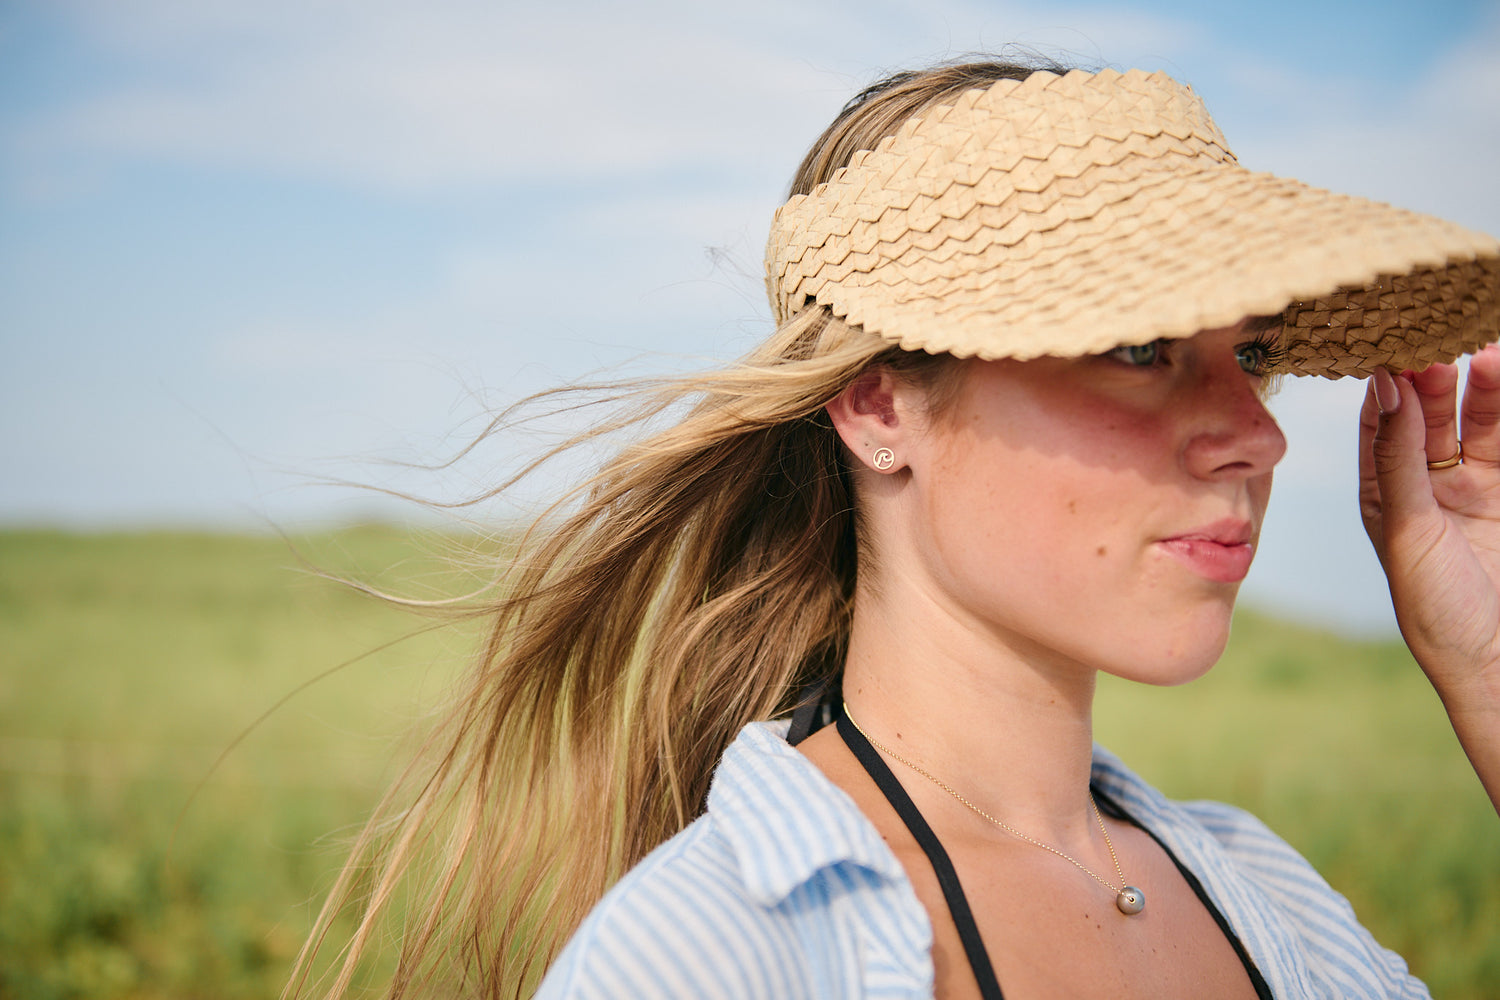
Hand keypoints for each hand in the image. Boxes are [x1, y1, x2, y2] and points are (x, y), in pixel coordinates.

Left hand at [1360, 346, 1499, 810]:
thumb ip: (1399, 460)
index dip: (1382, 384)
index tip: (1383, 342)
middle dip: (1432, 375)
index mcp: (1381, 494)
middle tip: (1435, 334)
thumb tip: (1385, 390)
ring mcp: (1472, 488)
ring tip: (1480, 347)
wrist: (1494, 662)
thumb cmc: (1436, 609)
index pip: (1377, 425)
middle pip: (1428, 415)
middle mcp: (1424, 485)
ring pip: (1475, 422)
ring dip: (1478, 385)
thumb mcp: (1407, 530)